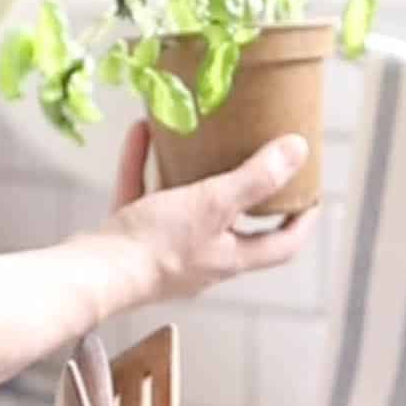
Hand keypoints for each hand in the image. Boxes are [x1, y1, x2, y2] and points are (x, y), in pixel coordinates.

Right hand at [92, 122, 317, 306]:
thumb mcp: (214, 202)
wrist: (93, 273)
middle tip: (255, 160)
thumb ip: (255, 177)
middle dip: (246, 195)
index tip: (312, 196)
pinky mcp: (130, 239)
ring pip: (186, 209)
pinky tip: (142, 133)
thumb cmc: (157, 245)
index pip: (282, 245)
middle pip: (236, 227)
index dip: (301, 222)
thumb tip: (298, 150)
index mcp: (230, 257)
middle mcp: (202, 260)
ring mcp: (165, 252)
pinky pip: (143, 196)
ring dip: (191, 175)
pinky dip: (144, 167)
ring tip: (198, 140)